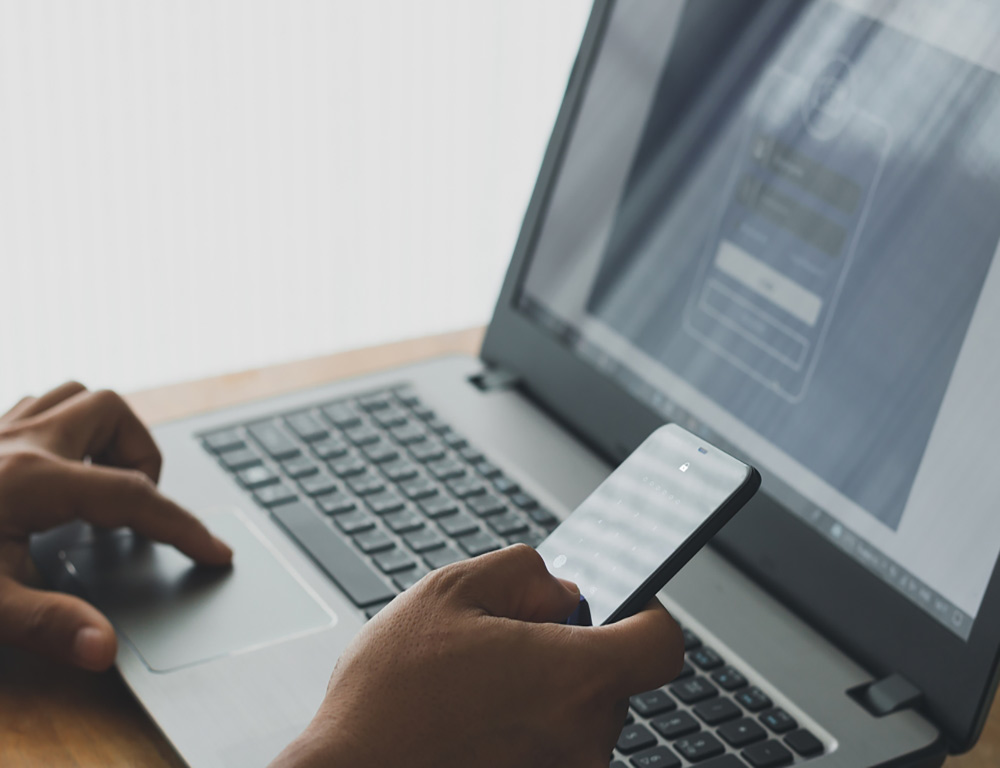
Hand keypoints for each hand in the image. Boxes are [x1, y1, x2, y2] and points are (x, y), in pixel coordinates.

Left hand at [0, 382, 231, 670]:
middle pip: (110, 411)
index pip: (135, 497)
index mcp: (34, 480)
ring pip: (72, 396)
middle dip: (142, 453)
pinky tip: (54, 477)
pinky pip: (37, 409)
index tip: (214, 552)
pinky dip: (66, 432)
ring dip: (104, 432)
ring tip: (103, 484)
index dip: (184, 527)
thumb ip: (47, 625)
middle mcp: (19, 444)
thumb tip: (104, 649)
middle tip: (139, 506)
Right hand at [274, 544, 683, 767]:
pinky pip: (554, 748)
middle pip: (613, 678)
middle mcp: (582, 738)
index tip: (615, 606)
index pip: (661, 644)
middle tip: (506, 643)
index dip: (642, 615)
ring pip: (580, 715)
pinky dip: (527, 729)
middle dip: (570, 650)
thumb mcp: (448, 592)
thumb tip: (562, 590)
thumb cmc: (389, 698)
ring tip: (476, 689)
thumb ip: (523, 573)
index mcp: (572, 678)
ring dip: (545, 693)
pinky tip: (475, 723)